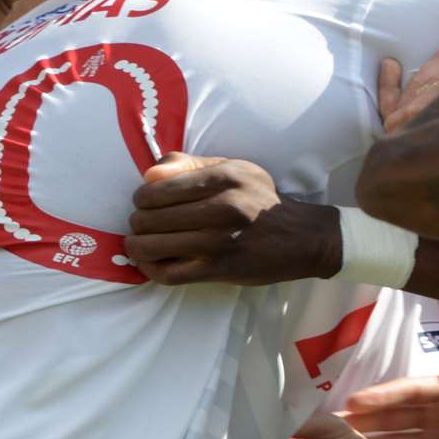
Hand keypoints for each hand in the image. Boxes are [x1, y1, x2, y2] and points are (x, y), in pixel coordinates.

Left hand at [126, 153, 341, 284]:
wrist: (301, 237)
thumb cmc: (261, 199)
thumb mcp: (234, 168)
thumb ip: (190, 165)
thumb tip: (149, 175)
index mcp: (223, 178)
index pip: (155, 189)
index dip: (142, 198)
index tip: (147, 204)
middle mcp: (221, 207)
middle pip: (149, 218)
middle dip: (139, 223)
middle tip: (145, 225)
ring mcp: (219, 241)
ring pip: (152, 246)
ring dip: (138, 246)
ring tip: (141, 244)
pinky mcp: (219, 269)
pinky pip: (168, 273)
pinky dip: (150, 269)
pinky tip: (151, 263)